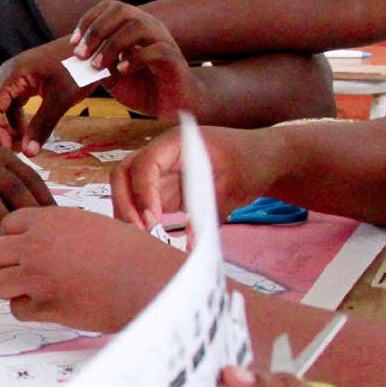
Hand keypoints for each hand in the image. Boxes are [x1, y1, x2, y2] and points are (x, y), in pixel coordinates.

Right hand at [0, 36, 90, 155]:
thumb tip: (28, 154)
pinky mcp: (22, 83)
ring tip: (14, 144)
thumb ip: (43, 126)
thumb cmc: (78, 68)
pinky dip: (8, 120)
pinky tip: (24, 134)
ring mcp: (12, 78)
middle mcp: (6, 74)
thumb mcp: (62, 98)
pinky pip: (5, 103)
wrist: (93, 49)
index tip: (8, 149)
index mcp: (12, 75)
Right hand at [0, 137, 53, 241]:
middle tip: (42, 236)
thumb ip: (15, 185)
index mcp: (4, 158)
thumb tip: (46, 214)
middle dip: (29, 211)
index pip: (31, 179)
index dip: (46, 200)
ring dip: (0, 218)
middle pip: (13, 188)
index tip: (60, 223)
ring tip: (11, 240)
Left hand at [0, 208, 178, 331]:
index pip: (7, 224)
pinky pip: (18, 309)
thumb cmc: (130, 253)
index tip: (26, 248)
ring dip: (9, 288)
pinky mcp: (45, 306)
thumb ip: (62, 231)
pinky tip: (50, 304)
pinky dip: (29, 309)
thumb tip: (48, 242)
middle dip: (2, 263)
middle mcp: (36, 246)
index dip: (16, 238)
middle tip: (21, 270)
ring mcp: (36, 277)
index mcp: (50, 219)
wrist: (146, 280)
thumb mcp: (92, 224)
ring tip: (31, 289)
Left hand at [65, 0, 193, 119]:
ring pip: (137, 26)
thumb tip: (79, 58)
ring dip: (111, 45)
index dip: (88, 21)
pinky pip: (155, 50)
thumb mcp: (113, 78)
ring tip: (97, 65)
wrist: (174, 108)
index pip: (110, 8)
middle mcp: (150, 28)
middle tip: (81, 54)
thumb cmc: (144, 89)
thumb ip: (98, 66)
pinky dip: (135, 59)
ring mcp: (163, 41)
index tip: (74, 43)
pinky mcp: (174, 59)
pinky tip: (122, 71)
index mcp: (135, 27)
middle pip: (122, 11)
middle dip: (96, 30)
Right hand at [111, 124, 273, 231]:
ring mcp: (159, 172)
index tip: (153, 218)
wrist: (261, 159)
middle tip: (140, 232)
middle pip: (124, 173)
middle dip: (125, 203)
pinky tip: (148, 237)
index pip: (147, 163)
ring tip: (142, 238)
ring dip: (127, 213)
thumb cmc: (249, 162)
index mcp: (177, 143)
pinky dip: (137, 219)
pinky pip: (139, 202)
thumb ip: (210, 213)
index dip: (144, 190)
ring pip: (126, 188)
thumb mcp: (234, 187)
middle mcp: (161, 154)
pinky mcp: (162, 189)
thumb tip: (191, 244)